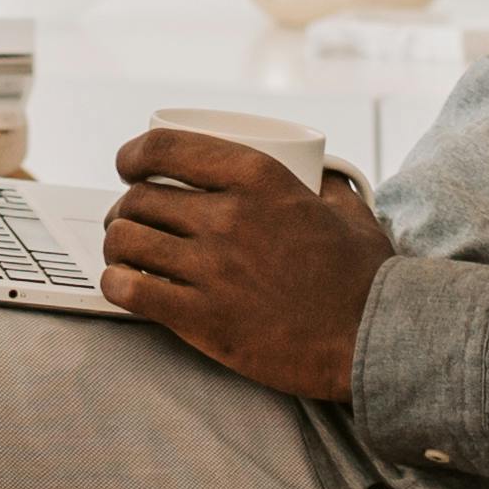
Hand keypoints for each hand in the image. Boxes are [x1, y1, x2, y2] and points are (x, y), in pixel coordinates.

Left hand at [94, 132, 393, 403]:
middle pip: (139, 199)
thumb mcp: (348, 211)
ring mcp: (211, 268)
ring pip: (125, 240)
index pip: (165, 147)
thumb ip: (324, 185)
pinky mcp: (202, 317)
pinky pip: (129, 290)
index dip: (134, 154)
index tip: (129, 166)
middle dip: (126, 209)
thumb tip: (315, 172)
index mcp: (258, 178)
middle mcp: (227, 217)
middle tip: (133, 222)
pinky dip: (116, 283)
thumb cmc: (363, 279)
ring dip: (118, 246)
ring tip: (127, 255)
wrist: (371, 341)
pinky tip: (125, 285)